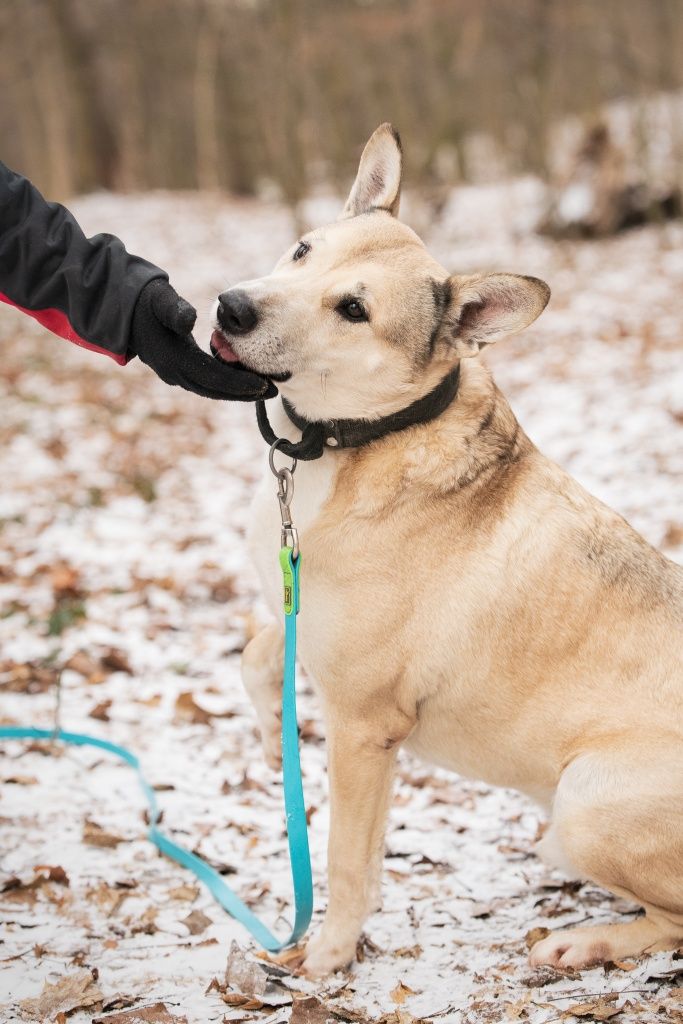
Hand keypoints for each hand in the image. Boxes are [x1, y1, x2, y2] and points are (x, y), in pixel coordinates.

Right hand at [129, 279, 276, 400]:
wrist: (124, 310)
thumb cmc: (147, 301)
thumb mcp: (161, 299)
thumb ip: (175, 310)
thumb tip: (190, 321)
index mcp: (174, 358)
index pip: (214, 377)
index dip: (240, 383)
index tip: (265, 385)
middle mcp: (175, 373)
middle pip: (216, 390)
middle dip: (245, 393)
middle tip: (274, 392)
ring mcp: (175, 375)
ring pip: (212, 390)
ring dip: (237, 392)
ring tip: (264, 390)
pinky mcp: (178, 371)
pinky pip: (206, 384)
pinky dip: (226, 385)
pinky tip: (244, 380)